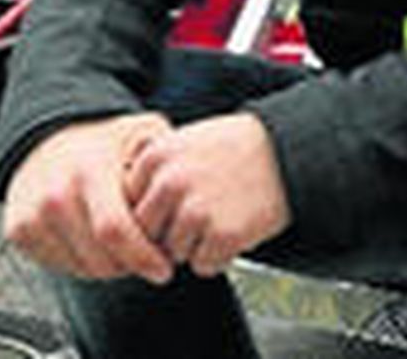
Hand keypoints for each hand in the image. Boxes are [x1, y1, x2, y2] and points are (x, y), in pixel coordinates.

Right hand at [3, 113, 174, 283]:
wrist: (47, 137)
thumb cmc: (100, 140)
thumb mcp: (140, 131)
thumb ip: (166, 153)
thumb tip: (190, 178)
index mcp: (89, 172)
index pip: (116, 232)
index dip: (144, 258)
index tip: (164, 267)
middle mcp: (56, 195)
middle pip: (101, 259)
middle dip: (132, 265)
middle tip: (148, 257)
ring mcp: (33, 215)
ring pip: (82, 268)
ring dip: (110, 266)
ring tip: (124, 245)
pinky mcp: (19, 231)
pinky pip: (61, 266)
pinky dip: (84, 263)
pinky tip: (96, 242)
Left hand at [125, 112, 291, 276]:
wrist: (286, 152)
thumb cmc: (234, 148)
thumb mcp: (184, 140)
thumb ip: (150, 166)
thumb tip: (120, 204)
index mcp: (156, 157)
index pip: (129, 206)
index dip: (152, 211)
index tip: (173, 204)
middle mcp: (171, 183)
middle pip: (146, 233)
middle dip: (167, 233)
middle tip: (198, 216)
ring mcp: (196, 210)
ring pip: (173, 253)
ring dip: (194, 245)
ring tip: (220, 217)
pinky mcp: (223, 234)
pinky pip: (203, 266)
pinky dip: (218, 257)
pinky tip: (234, 229)